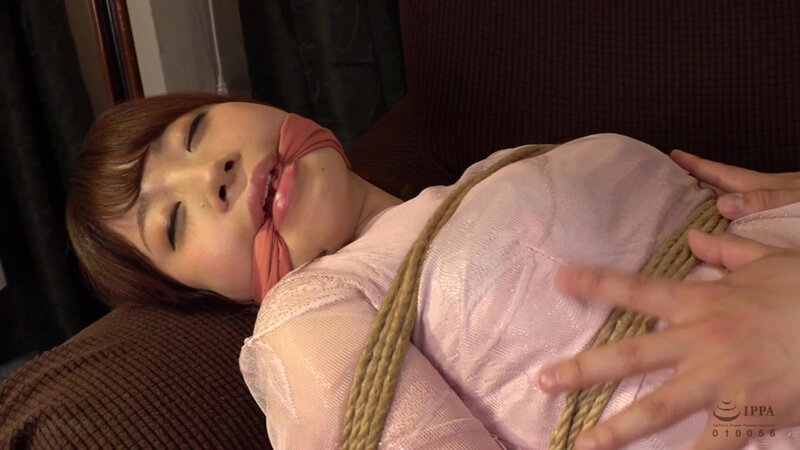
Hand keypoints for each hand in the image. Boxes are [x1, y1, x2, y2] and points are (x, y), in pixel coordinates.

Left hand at [538, 230, 799, 448]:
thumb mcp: (770, 260)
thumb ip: (728, 250)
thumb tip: (694, 236)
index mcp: (703, 302)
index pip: (637, 289)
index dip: (595, 283)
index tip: (559, 280)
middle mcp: (700, 341)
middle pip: (630, 355)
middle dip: (584, 368)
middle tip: (545, 378)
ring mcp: (720, 381)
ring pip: (657, 407)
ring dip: (618, 428)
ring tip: (584, 445)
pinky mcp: (745, 415)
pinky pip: (711, 447)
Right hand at [670, 149, 799, 218]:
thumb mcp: (790, 196)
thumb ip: (760, 199)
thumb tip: (722, 204)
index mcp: (752, 185)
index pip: (717, 172)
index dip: (694, 164)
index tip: (672, 155)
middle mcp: (750, 194)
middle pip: (714, 187)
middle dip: (690, 184)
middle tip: (664, 186)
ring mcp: (757, 206)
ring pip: (722, 203)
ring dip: (702, 204)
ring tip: (679, 208)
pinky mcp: (764, 220)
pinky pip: (734, 220)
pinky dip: (719, 221)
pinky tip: (712, 229)